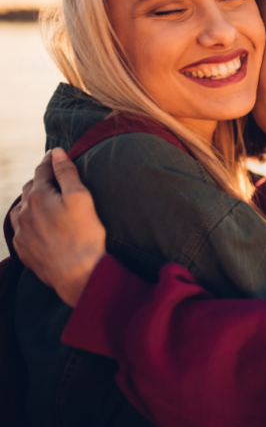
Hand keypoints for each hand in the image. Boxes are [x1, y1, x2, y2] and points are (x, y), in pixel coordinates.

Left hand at [10, 148, 105, 306]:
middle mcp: (23, 213)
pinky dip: (28, 222)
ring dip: (30, 202)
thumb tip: (56, 152)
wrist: (78, 275)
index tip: (56, 154)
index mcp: (37, 196)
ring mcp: (21, 233)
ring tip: (44, 201)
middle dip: (41, 180)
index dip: (50, 160)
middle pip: (29, 188)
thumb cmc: (84, 235)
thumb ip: (66, 173)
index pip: (42, 170)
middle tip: (54, 178)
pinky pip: (21, 230)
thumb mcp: (80, 198)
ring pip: (20, 209)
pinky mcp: (24, 251)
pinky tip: (38, 225)